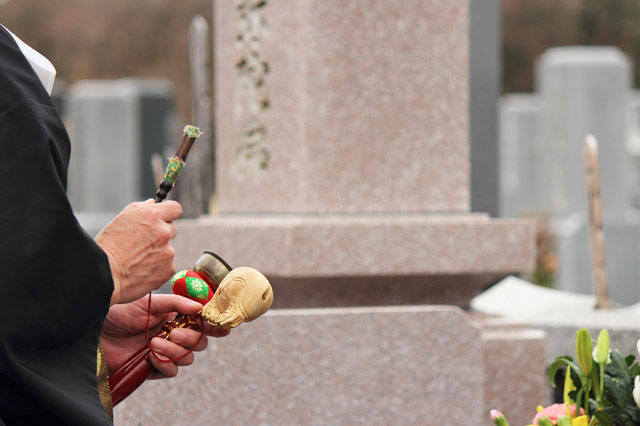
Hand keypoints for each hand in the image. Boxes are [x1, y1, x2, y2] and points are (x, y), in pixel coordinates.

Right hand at [95, 199, 182, 304]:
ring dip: (159, 252)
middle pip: (172, 229)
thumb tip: (153, 204)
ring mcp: (168, 251)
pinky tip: (143, 269)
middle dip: (161, 234)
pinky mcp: (169, 269)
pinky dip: (158, 268)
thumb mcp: (122, 219)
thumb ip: (141, 208)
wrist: (105, 274)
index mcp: (152, 216)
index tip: (164, 218)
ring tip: (139, 259)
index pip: (175, 208)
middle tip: (144, 242)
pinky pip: (168, 265)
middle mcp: (163, 232)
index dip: (169, 213)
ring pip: (168, 249)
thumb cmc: (109, 246)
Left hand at [101, 294, 229, 378]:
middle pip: (199, 342)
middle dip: (190, 339)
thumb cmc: (120, 312)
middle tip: (174, 333)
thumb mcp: (150, 302)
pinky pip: (172, 371)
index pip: (201, 322)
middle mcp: (172, 333)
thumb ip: (176, 303)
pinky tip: (151, 356)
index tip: (221, 328)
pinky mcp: (153, 367)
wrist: (96, 332)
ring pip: (187, 358)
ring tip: (155, 343)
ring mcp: (164, 351)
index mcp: (174, 315)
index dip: (213, 325)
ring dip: (175, 352)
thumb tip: (200, 306)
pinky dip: (165, 364)